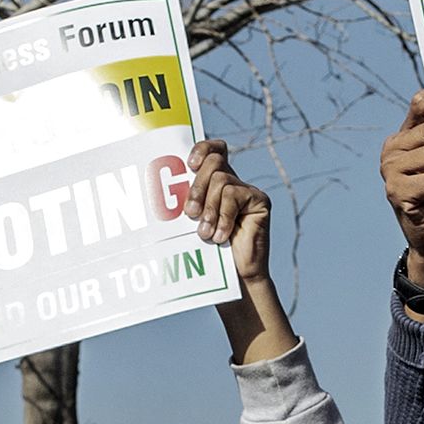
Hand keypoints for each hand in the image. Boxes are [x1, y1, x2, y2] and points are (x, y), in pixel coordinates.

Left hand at [185, 138, 273, 284]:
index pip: (212, 149)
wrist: (233, 275)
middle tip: (190, 213)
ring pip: (222, 180)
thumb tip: (163, 185)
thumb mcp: (191, 220)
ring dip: (209, 209)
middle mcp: (232, 180)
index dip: (202, 148)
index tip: (190, 165)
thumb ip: (187, 201)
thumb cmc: (207, 249)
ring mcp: (247, 190)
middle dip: (197, 187)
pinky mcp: (259, 201)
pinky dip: (224, 217)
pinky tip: (221, 236)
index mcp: (214, 181)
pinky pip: (235, 195)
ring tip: (205, 233)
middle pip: (214, 162)